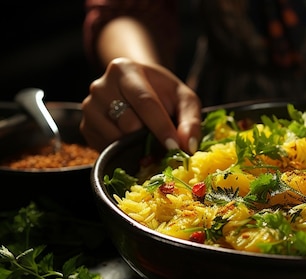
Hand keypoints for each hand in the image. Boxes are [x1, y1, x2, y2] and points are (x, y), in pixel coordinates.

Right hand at [80, 57, 201, 152]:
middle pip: (128, 123)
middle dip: (149, 136)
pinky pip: (106, 148)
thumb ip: (190, 120)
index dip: (161, 127)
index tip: (175, 147)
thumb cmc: (163, 93)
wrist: (138, 88)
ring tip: (145, 134)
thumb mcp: (184, 98)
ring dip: (136, 145)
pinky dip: (123, 150)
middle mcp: (101, 86)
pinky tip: (132, 139)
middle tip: (162, 140)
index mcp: (124, 70)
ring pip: (116, 138)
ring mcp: (89, 107)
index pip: (145, 102)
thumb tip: (186, 146)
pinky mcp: (85, 127)